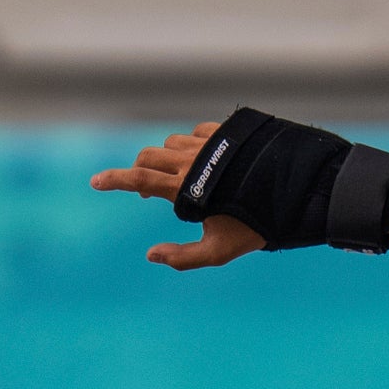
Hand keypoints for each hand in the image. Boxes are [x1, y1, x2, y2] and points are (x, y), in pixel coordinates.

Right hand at [89, 123, 269, 266]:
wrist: (294, 190)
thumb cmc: (255, 226)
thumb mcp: (220, 251)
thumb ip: (182, 257)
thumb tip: (150, 255)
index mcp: (184, 187)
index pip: (138, 179)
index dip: (113, 180)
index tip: (94, 181)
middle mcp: (191, 159)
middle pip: (148, 158)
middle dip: (140, 172)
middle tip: (147, 192)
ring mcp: (208, 142)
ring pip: (171, 145)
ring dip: (167, 161)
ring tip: (182, 180)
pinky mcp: (225, 132)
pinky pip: (197, 134)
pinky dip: (192, 147)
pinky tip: (206, 161)